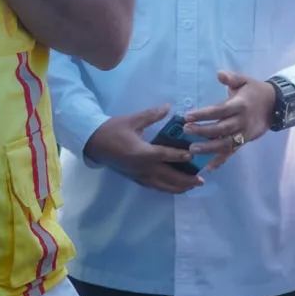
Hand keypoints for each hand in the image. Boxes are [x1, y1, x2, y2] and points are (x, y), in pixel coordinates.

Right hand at [82, 105, 200, 193]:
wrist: (93, 143)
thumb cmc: (112, 130)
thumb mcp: (132, 120)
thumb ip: (151, 115)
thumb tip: (168, 107)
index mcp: (141, 152)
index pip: (165, 156)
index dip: (180, 156)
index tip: (194, 156)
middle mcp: (142, 167)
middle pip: (168, 177)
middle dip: (185, 180)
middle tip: (201, 180)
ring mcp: (138, 175)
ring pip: (162, 185)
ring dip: (178, 187)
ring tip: (192, 187)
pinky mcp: (135, 178)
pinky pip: (154, 186)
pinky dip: (167, 188)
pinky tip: (174, 188)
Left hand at [183, 70, 274, 169]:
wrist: (276, 105)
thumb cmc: (255, 91)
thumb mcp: (244, 80)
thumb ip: (231, 77)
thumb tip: (219, 74)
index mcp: (239, 105)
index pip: (219, 111)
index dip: (203, 114)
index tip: (187, 116)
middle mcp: (241, 121)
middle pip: (220, 129)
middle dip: (202, 131)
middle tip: (186, 130)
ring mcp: (244, 133)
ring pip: (225, 143)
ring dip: (209, 148)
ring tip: (192, 149)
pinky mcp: (245, 141)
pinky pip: (232, 152)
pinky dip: (221, 160)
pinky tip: (209, 167)